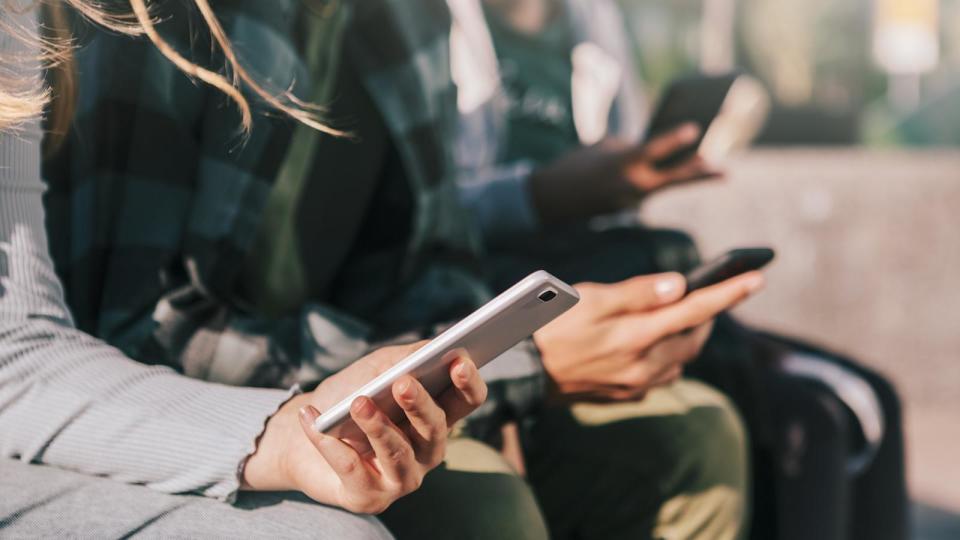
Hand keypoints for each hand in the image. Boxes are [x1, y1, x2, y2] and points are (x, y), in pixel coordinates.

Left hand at [242, 342, 487, 513]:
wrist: (300, 437)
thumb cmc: (349, 397)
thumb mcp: (377, 369)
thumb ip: (405, 358)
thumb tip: (431, 348)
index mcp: (436, 417)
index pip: (466, 401)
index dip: (468, 383)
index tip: (459, 360)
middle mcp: (426, 452)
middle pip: (435, 428)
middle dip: (420, 405)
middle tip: (403, 383)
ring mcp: (401, 478)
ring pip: (398, 453)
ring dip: (377, 426)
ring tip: (358, 403)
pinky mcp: (369, 498)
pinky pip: (352, 469)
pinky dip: (329, 444)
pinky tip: (313, 420)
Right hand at [528, 123, 722, 224]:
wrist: (551, 199)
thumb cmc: (575, 164)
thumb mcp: (602, 147)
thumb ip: (631, 148)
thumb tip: (654, 151)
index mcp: (621, 164)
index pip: (653, 149)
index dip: (675, 139)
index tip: (695, 128)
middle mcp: (630, 186)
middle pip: (673, 178)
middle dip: (700, 173)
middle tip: (725, 171)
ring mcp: (630, 201)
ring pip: (663, 185)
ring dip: (684, 175)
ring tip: (712, 168)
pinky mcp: (626, 209)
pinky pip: (645, 191)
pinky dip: (653, 180)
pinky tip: (661, 171)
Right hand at [534, 271, 762, 402]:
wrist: (523, 370)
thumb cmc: (550, 324)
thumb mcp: (588, 298)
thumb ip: (637, 292)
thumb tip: (680, 286)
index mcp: (636, 335)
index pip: (695, 310)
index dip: (728, 293)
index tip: (758, 278)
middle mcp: (643, 364)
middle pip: (694, 336)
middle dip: (708, 313)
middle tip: (710, 292)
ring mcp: (636, 383)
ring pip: (682, 356)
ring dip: (688, 334)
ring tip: (681, 314)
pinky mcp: (626, 393)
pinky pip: (663, 372)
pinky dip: (669, 353)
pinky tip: (653, 341)